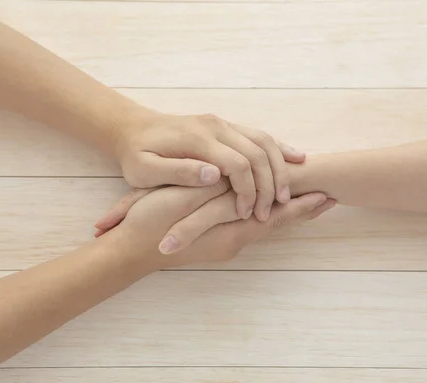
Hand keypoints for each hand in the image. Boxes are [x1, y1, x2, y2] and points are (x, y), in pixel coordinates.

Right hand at [97, 183, 334, 269]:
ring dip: (284, 212)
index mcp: (230, 231)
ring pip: (263, 224)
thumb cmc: (151, 224)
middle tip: (328, 199)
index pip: (276, 217)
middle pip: (275, 223)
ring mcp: (224, 242)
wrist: (129, 250)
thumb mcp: (182, 201)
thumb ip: (211, 191)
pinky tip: (265, 208)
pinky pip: (247, 225)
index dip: (301, 206)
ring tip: (306, 202)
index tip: (327, 196)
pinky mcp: (213, 240)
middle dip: (300, 210)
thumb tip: (236, 177)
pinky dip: (264, 215)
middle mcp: (234, 240)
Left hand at [114, 111, 305, 220]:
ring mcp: (222, 123)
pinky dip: (279, 148)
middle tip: (272, 211)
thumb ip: (179, 172)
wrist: (131, 127)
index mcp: (197, 139)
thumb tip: (214, 176)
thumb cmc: (136, 155)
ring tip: (286, 195)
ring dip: (279, 167)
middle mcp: (215, 126)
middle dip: (270, 183)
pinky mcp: (224, 125)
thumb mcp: (146, 170)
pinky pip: (259, 134)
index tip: (248, 214)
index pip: (238, 164)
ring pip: (263, 140)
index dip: (248, 191)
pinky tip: (295, 159)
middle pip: (257, 152)